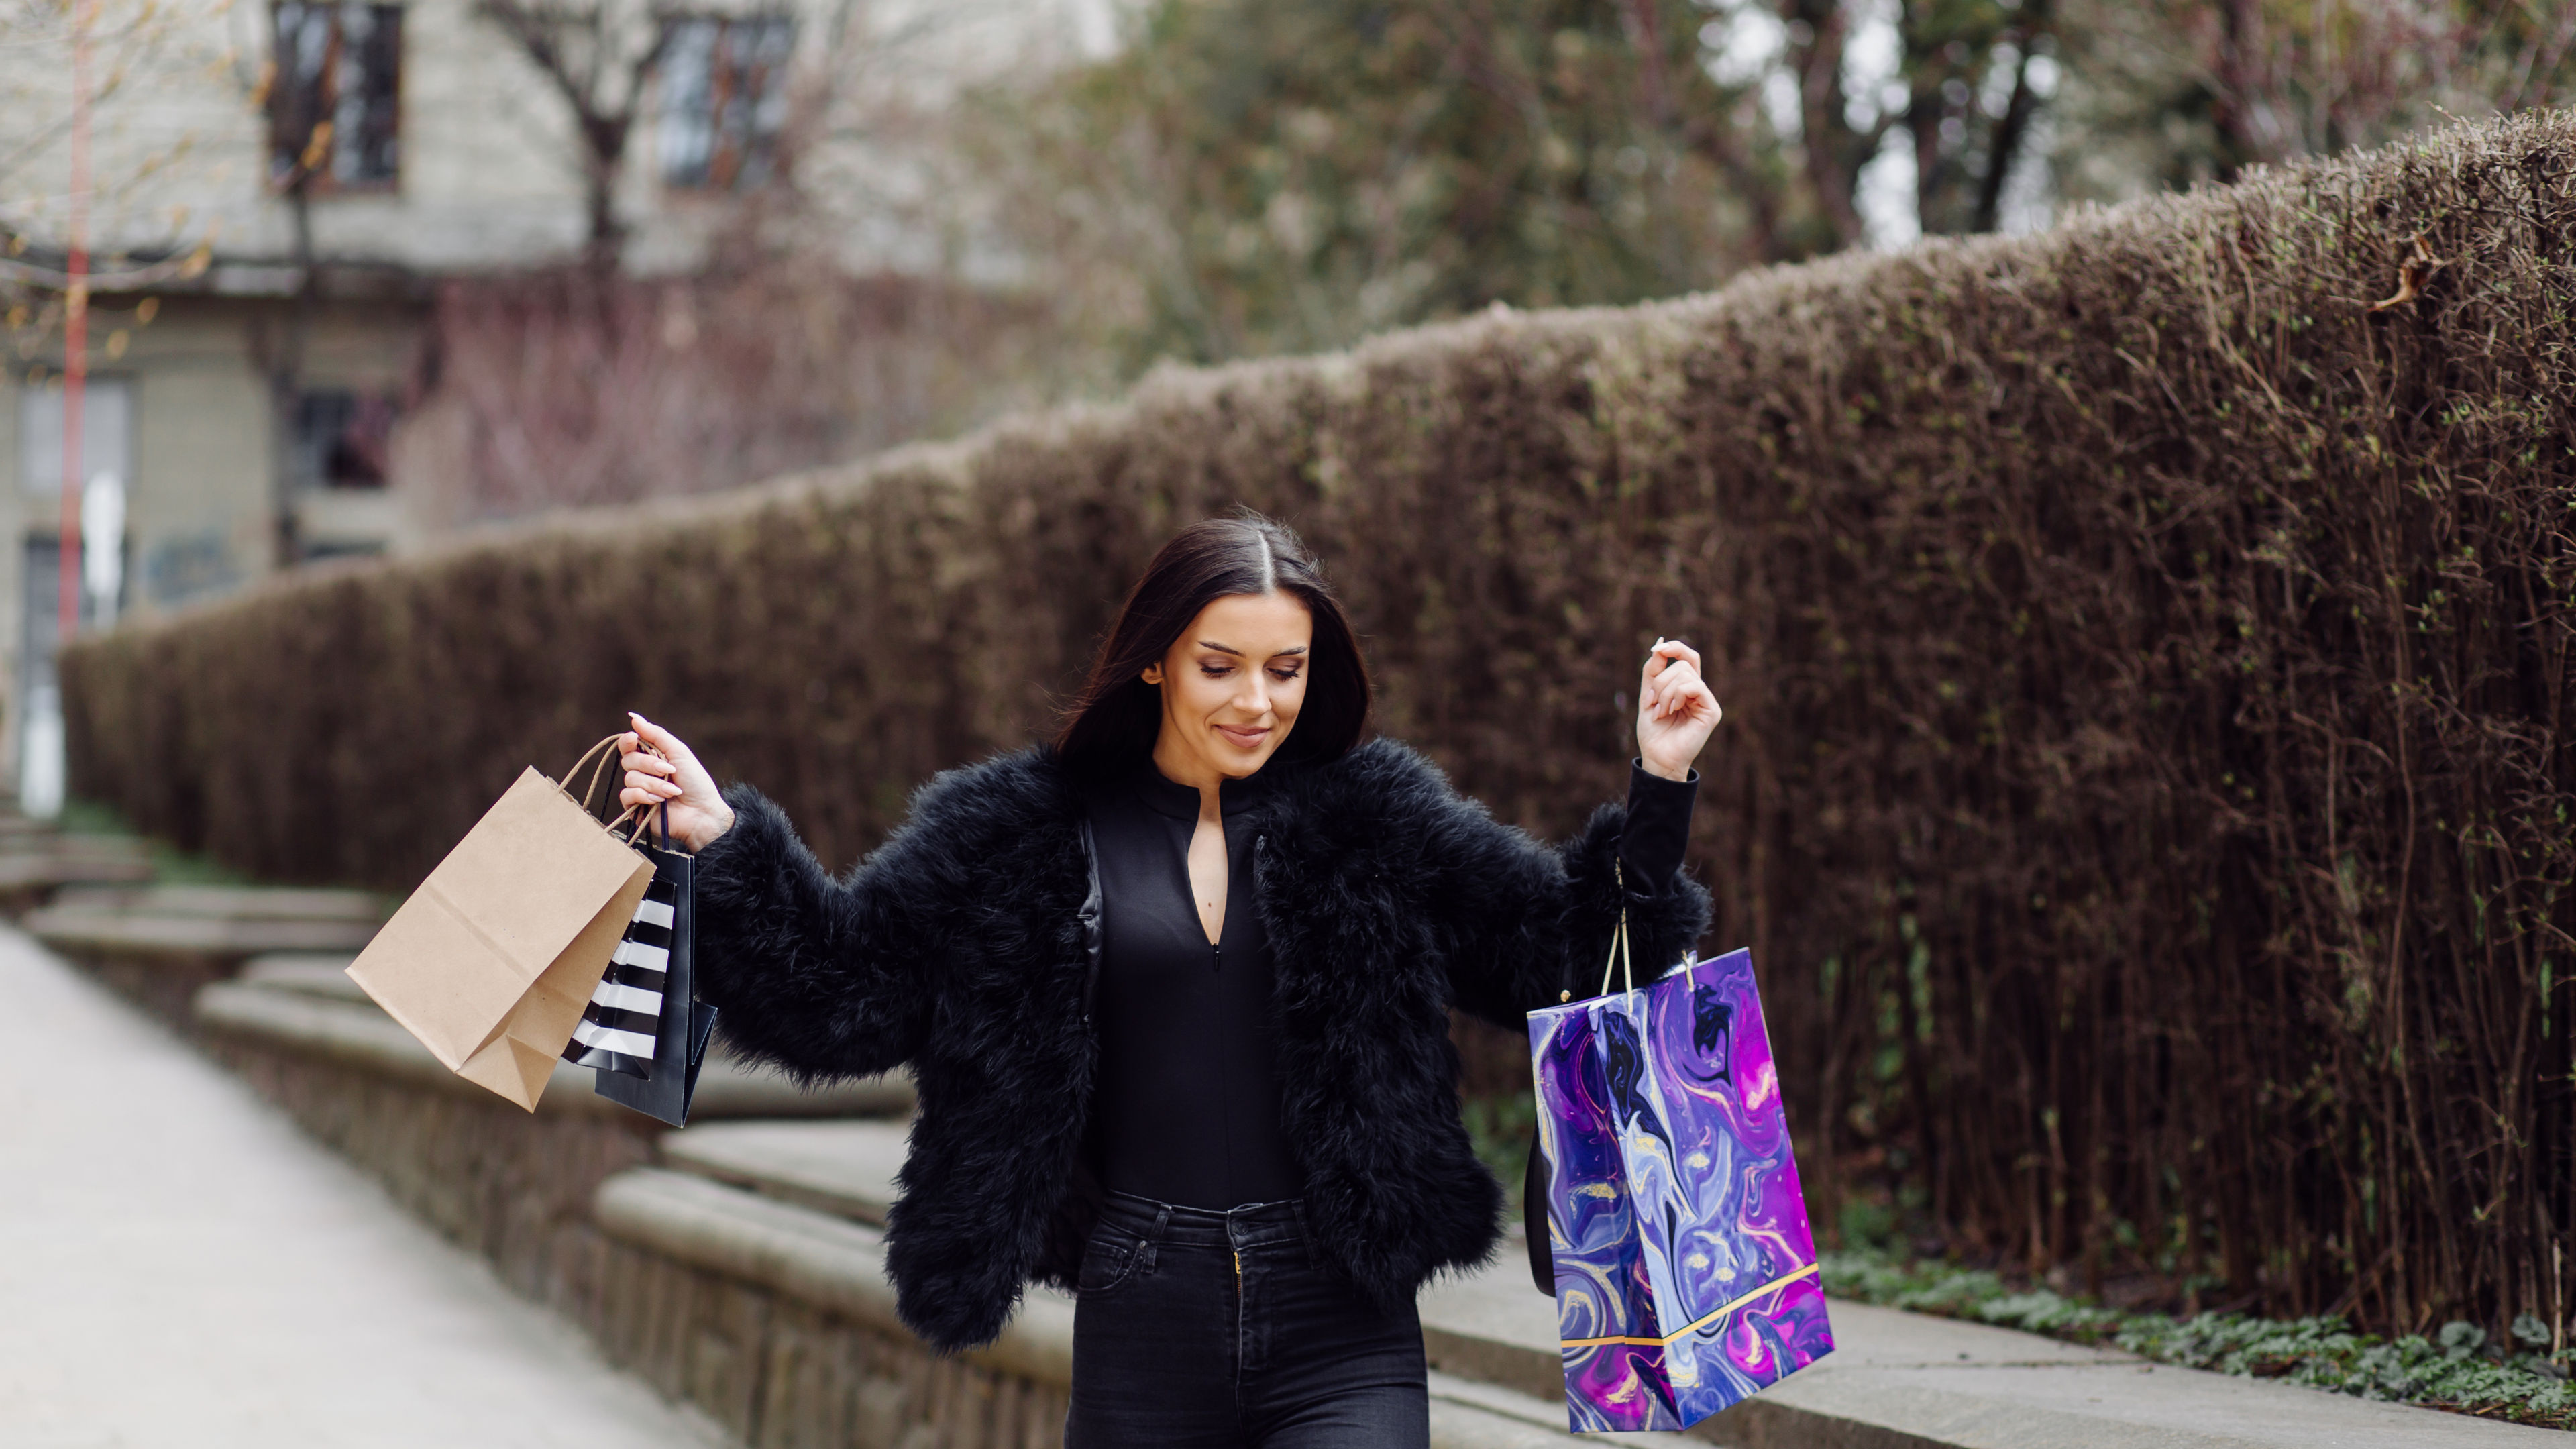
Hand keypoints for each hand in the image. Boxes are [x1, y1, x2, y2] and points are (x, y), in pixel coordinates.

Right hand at [617, 712, 734, 851]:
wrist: (702, 812)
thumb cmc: (695, 782)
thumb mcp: (678, 752)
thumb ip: (656, 734)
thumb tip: (633, 717)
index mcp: (651, 758)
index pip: (628, 745)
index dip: (627, 741)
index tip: (634, 738)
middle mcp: (642, 773)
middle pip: (628, 760)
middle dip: (649, 764)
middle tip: (669, 771)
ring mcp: (638, 790)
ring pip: (630, 778)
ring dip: (654, 784)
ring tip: (672, 791)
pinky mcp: (635, 808)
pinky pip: (626, 795)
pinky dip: (644, 796)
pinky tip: (659, 802)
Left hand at [1635, 638, 1720, 781]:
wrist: (1657, 757)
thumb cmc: (1653, 731)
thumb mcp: (1647, 695)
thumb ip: (1653, 670)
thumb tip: (1660, 642)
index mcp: (1685, 687)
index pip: (1687, 657)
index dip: (1674, 648)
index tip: (1656, 649)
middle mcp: (1699, 692)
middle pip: (1683, 664)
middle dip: (1660, 681)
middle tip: (1652, 703)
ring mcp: (1707, 701)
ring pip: (1686, 674)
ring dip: (1665, 691)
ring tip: (1662, 712)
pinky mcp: (1712, 711)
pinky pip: (1695, 686)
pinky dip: (1678, 694)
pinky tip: (1672, 710)